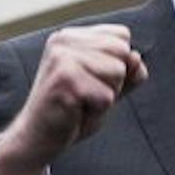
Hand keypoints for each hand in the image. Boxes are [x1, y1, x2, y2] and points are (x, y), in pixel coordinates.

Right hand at [0, 25, 146, 174]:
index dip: (118, 64)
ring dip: (105, 96)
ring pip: (117, 73)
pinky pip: (107, 97)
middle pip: (122, 53)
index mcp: (71, 36)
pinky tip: (75, 112)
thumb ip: (128, 71)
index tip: (90, 80)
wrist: (37, 138)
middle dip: (114, 81)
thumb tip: (137, 59)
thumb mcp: (107, 86)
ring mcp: (62, 59)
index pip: (122, 36)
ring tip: (80, 102)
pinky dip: (98, 111)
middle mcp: (64, 41)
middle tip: (85, 94)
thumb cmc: (72, 111)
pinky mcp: (65, 82)